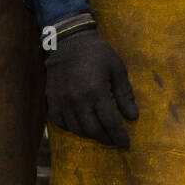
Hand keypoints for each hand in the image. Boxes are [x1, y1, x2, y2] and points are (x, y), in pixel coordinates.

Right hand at [45, 29, 138, 147]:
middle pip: (94, 130)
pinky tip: (82, 127)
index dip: (120, 136)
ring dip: (91, 135)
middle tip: (115, 140)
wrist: (68, 41)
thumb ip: (125, 94)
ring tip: (101, 134)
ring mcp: (62, 101)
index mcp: (96, 91)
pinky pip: (61, 123)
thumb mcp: (117, 69)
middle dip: (107, 139)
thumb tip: (133, 117)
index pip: (110, 122)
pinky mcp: (52, 100)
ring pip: (77, 129)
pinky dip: (73, 129)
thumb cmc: (97, 53)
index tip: (126, 143)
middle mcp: (78, 99)